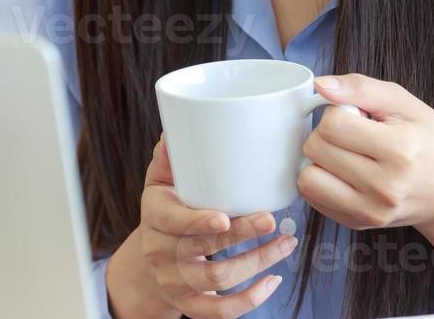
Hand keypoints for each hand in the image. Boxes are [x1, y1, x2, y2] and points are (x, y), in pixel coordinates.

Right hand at [109, 133, 297, 318]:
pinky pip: (221, 312)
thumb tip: (174, 132)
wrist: (147, 262)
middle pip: (204, 249)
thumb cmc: (164, 210)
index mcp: (154, 217)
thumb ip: (169, 159)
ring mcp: (175, 282)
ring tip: (286, 242)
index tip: (225, 216)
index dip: (198, 222)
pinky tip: (274, 280)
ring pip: (218, 279)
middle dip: (242, 236)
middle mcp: (161, 253)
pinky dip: (251, 300)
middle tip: (271, 220)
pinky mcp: (190, 305)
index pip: (173, 222)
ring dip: (257, 262)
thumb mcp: (159, 182)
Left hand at [297, 73, 433, 231]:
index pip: (333, 125)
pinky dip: (322, 181)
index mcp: (400, 152)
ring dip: (319, 161)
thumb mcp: (404, 103)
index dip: (337, 113)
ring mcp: (371, 212)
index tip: (356, 117)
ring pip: (307, 178)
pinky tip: (345, 174)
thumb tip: (321, 86)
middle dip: (326, 135)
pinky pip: (312, 198)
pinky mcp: (357, 224)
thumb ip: (361, 87)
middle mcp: (385, 188)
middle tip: (354, 136)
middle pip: (315, 149)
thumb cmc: (428, 142)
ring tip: (347, 155)